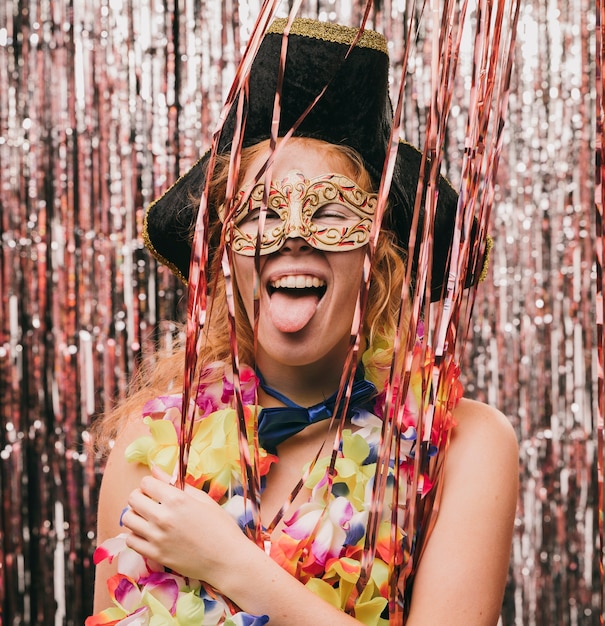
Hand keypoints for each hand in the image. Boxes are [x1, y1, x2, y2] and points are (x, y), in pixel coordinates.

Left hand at [121, 468, 250, 585]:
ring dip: (135, 514)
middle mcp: (163, 517)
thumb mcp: (203, 499)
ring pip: (127, 519)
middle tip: (151, 501)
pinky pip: (131, 540)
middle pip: (133, 499)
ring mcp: (157, 538)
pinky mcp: (155, 555)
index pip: (146, 483)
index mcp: (177, 500)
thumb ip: (177, 484)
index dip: (151, 483)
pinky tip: (148, 533)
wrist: (226, 559)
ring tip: (148, 517)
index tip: (158, 488)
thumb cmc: (220, 526)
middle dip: (140, 496)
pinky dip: (136, 534)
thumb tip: (156, 469)